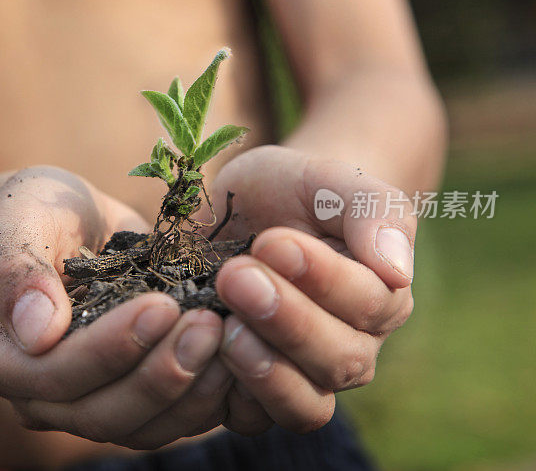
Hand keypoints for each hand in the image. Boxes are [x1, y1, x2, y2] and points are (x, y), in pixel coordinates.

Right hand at [0, 166, 229, 448]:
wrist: (67, 221)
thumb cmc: (38, 211)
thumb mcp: (19, 216)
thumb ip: (16, 267)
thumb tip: (38, 331)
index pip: (51, 373)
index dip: (108, 348)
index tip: (160, 305)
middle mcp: (37, 395)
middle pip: (99, 414)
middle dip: (160, 374)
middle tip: (210, 325)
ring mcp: (84, 403)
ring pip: (139, 427)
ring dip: (190, 391)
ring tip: (231, 339)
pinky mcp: (129, 400)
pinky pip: (168, 419)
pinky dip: (206, 398)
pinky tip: (239, 359)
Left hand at [207, 146, 415, 433]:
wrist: (245, 209)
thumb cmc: (293, 191)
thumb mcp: (327, 180)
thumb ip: (374, 211)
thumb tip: (398, 271)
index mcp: (381, 296)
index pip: (370, 303)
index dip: (322, 279)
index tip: (271, 241)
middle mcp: (352, 347)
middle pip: (339, 360)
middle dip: (286, 320)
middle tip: (235, 276)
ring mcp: (304, 378)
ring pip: (303, 404)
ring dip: (263, 368)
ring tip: (223, 325)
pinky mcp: (254, 396)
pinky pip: (251, 418)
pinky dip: (227, 393)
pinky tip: (201, 348)